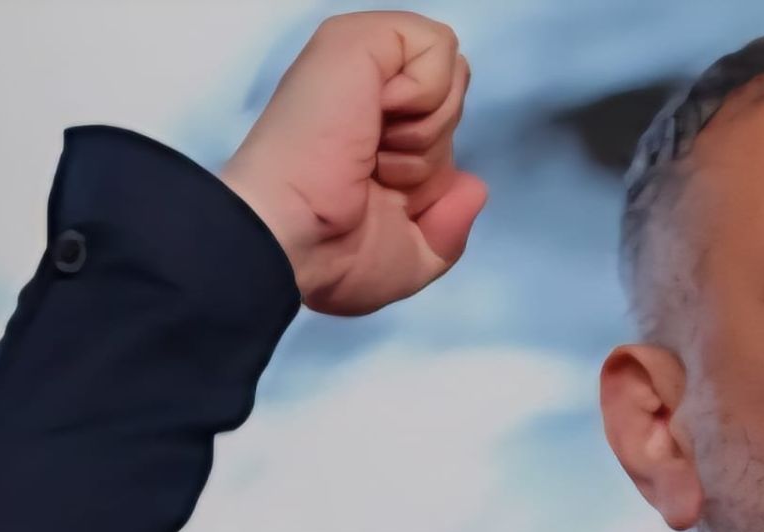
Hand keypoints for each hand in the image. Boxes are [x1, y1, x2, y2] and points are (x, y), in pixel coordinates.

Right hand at [217, 10, 487, 316]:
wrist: (290, 241)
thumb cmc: (329, 255)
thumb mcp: (411, 260)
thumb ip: (450, 229)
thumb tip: (472, 188)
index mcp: (372, 134)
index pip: (445, 129)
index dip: (433, 175)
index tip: (385, 196)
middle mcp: (366, 93)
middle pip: (455, 100)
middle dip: (432, 153)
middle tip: (377, 174)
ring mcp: (362, 62)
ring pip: (452, 73)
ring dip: (428, 131)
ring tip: (372, 153)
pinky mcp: (360, 39)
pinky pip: (439, 46)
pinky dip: (428, 96)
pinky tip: (379, 122)